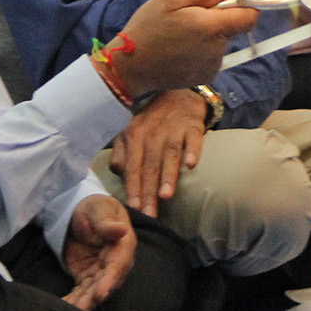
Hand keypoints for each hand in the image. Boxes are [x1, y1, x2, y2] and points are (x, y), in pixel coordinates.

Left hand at [60, 193, 136, 310]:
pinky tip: (64, 307)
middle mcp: (115, 262)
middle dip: (95, 297)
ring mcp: (101, 272)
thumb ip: (107, 223)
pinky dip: (74, 300)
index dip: (110, 280)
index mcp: (123, 245)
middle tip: (82, 309)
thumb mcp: (99, 209)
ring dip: (83, 302)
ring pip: (94, 291)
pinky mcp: (87, 276)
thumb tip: (121, 230)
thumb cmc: (95, 207)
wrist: (81, 211)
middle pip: (107, 283)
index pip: (118, 265)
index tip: (101, 292)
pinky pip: (82, 291)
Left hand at [108, 89, 208, 216]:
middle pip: (149, 165)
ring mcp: (173, 128)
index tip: (134, 209)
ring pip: (169, 154)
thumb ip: (121, 154)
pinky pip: (193, 139)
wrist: (177, 96)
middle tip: (150, 214)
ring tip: (166, 196)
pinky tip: (191, 165)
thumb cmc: (151, 123)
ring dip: (167, 175)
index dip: (133, 188)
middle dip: (149, 191)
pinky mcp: (192, 126)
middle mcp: (152, 132)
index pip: (132, 166)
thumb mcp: (131, 133)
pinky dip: (192, 151)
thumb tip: (118, 175)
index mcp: (133, 135)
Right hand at [113, 0, 257, 97]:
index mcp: (212, 27)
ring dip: (207, 37)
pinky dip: (201, 52)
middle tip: (188, 18)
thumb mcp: (170, 0)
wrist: (131, 67)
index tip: (228, 2)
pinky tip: (179, 51)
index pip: (250, 17)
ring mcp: (212, 66)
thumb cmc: (148, 28)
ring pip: (220, 43)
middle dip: (216, 20)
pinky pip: (211, 58)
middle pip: (231, 29)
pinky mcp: (204, 77)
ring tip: (180, 36)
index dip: (244, 6)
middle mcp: (217, 49)